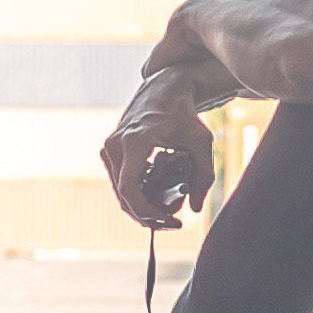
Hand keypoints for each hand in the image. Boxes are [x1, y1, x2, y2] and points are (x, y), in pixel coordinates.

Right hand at [103, 78, 215, 227]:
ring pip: (121, 192)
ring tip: (171, 205)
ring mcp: (109, 148)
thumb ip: (203, 176)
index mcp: (135, 142)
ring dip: (145, 206)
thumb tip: (194, 208)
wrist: (164, 90)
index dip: (148, 213)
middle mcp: (115, 146)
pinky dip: (139, 194)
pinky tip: (160, 194)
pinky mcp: (110, 151)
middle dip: (149, 215)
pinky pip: (121, 183)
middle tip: (173, 221)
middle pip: (124, 197)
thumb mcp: (202, 143)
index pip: (130, 190)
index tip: (170, 221)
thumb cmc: (184, 115)